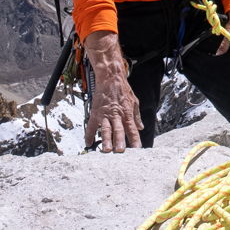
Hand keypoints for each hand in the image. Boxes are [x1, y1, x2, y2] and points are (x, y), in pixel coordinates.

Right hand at [82, 30, 141, 151]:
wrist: (110, 77)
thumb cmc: (123, 89)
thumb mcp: (134, 101)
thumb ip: (137, 116)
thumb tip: (140, 127)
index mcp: (127, 113)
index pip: (132, 129)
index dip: (135, 140)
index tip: (137, 149)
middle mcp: (116, 115)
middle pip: (119, 130)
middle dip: (119, 141)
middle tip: (120, 151)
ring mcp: (105, 114)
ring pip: (106, 129)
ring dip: (106, 140)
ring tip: (106, 150)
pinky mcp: (96, 112)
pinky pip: (91, 126)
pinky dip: (89, 135)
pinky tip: (88, 143)